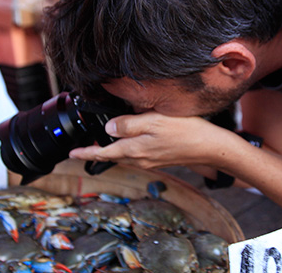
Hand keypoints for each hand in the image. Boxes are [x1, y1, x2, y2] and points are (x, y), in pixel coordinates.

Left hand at [69, 112, 242, 168]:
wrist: (210, 147)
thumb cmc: (185, 132)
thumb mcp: (153, 121)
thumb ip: (129, 124)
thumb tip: (109, 128)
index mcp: (134, 150)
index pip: (103, 152)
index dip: (85, 152)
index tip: (72, 154)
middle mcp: (140, 158)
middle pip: (112, 156)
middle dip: (96, 152)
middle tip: (82, 149)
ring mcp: (151, 160)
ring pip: (124, 156)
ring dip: (111, 151)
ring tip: (102, 144)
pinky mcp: (160, 158)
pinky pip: (137, 154)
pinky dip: (127, 149)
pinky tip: (130, 142)